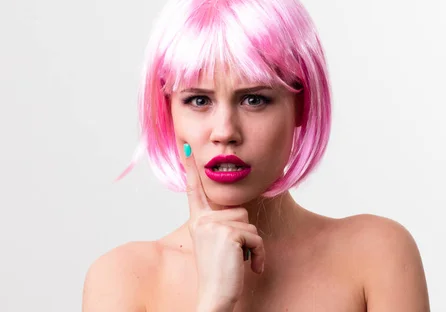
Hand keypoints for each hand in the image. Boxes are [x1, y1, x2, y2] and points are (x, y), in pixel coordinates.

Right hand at [182, 144, 265, 309]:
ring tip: (240, 263)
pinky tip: (251, 268)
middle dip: (246, 235)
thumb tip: (236, 211)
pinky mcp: (228, 235)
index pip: (194, 191)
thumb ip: (221, 224)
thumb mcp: (216, 244)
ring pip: (249, 225)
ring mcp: (213, 226)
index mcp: (198, 221)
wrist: (215, 297)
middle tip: (236, 256)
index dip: (190, 169)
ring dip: (253, 247)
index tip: (187, 147)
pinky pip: (255, 237)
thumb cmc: (219, 273)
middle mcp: (202, 221)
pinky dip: (259, 255)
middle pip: (239, 211)